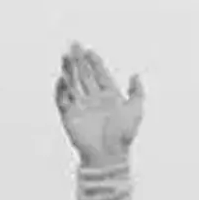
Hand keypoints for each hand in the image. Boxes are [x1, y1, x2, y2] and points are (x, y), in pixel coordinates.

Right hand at [55, 43, 142, 165]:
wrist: (109, 154)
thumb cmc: (124, 135)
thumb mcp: (136, 110)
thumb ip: (137, 92)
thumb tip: (136, 75)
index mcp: (109, 97)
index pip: (100, 75)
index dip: (95, 63)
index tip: (90, 51)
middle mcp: (94, 100)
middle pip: (84, 76)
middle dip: (79, 61)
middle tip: (74, 45)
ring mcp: (81, 107)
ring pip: (73, 84)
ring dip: (69, 70)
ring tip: (66, 56)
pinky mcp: (69, 116)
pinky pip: (62, 100)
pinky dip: (61, 89)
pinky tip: (62, 78)